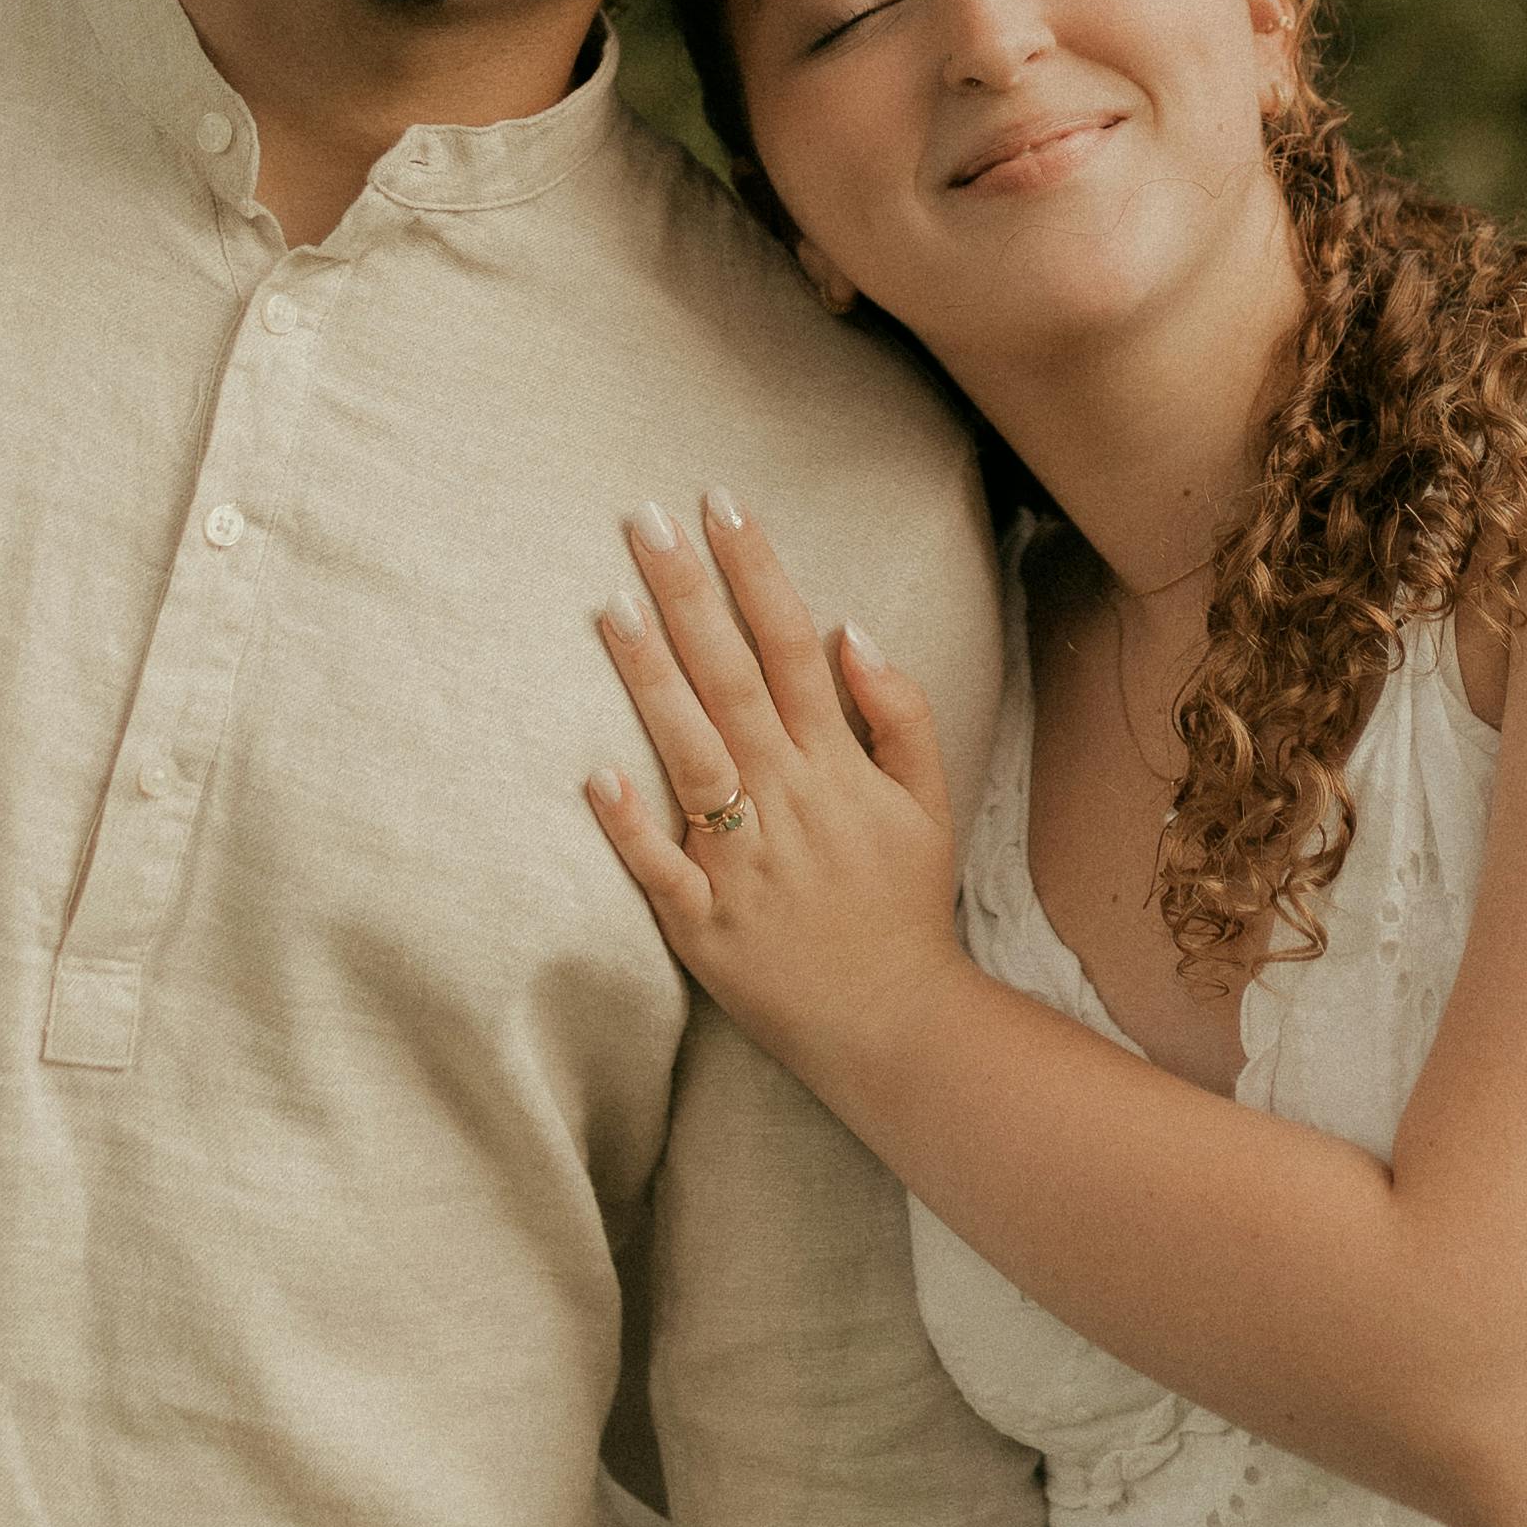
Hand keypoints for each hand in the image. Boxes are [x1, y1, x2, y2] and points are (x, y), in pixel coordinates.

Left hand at [589, 497, 968, 1121]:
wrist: (893, 1022)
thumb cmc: (902, 904)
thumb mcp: (929, 801)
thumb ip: (898, 712)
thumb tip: (850, 630)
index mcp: (836, 765)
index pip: (791, 644)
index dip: (756, 570)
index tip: (721, 504)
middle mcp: (787, 799)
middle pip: (732, 679)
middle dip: (690, 594)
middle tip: (645, 519)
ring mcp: (742, 860)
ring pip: (693, 756)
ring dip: (652, 683)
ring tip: (612, 609)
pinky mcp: (703, 921)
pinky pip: (661, 867)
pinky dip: (633, 825)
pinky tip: (597, 775)